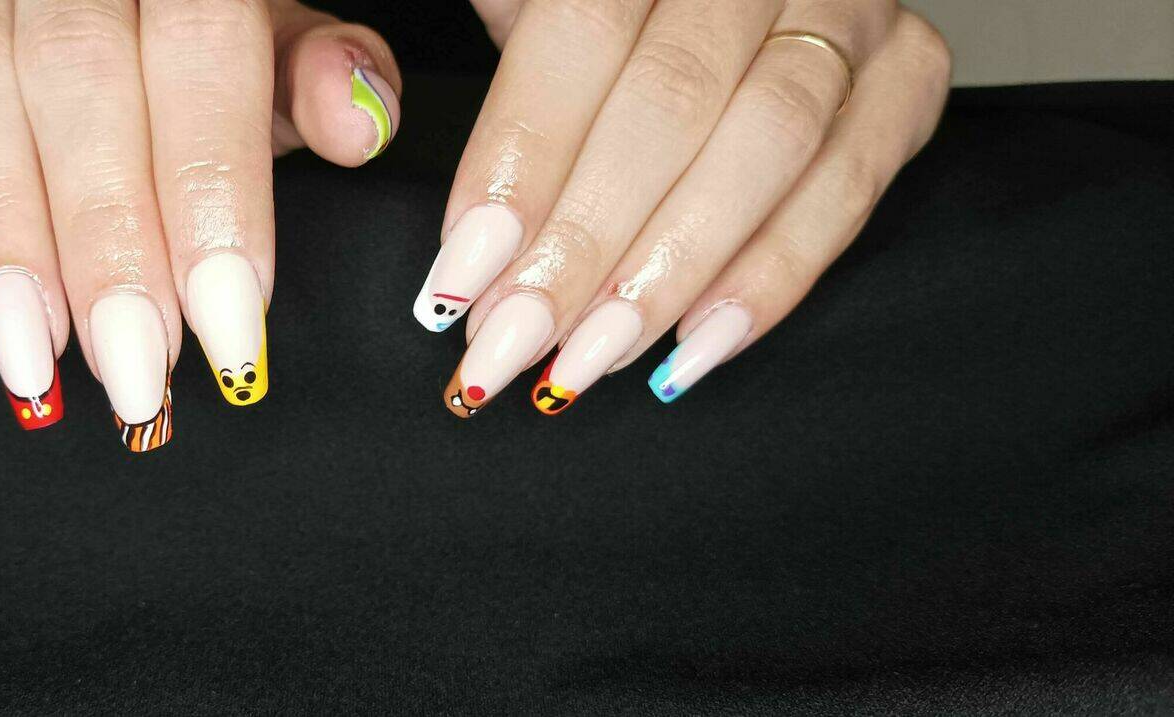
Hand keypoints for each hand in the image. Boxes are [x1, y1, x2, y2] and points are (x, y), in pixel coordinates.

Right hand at [0, 0, 400, 447]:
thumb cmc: (177, 19)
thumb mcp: (261, 28)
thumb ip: (310, 70)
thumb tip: (359, 128)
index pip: (200, 53)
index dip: (214, 193)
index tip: (228, 327)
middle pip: (79, 80)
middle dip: (108, 240)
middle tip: (133, 375)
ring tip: (29, 359)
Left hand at [421, 0, 948, 415]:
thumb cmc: (604, 17)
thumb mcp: (518, 4)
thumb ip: (465, 77)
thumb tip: (409, 189)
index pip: (582, 34)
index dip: (522, 161)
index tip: (465, 272)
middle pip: (674, 101)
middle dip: (584, 241)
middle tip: (515, 339)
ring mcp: (848, 9)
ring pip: (769, 146)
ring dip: (671, 272)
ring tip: (590, 356)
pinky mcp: (909, 73)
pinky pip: (847, 187)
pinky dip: (771, 277)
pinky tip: (694, 344)